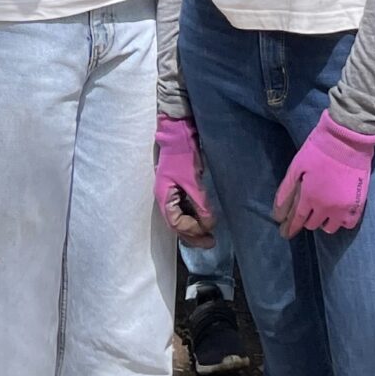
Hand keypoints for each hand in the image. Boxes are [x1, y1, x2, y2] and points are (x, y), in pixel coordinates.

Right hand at [154, 115, 215, 242]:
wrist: (178, 134)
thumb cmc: (182, 156)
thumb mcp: (192, 181)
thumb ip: (200, 204)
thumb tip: (209, 224)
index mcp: (164, 197)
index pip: (176, 222)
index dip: (191, 230)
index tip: (207, 231)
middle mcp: (166, 199)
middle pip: (177, 224)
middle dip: (193, 235)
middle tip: (210, 242)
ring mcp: (172, 194)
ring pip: (181, 218)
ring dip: (194, 228)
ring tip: (209, 235)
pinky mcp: (178, 189)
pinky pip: (185, 209)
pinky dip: (194, 217)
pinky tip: (204, 220)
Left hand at [274, 111, 374, 236]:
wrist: (347, 140)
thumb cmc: (319, 149)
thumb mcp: (297, 165)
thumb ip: (287, 189)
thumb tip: (277, 212)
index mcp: (309, 197)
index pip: (299, 219)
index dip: (292, 227)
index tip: (287, 233)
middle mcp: (326, 207)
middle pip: (314, 224)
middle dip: (308, 220)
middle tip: (307, 212)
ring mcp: (343, 208)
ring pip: (331, 227)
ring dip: (324, 222)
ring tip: (323, 212)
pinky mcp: (358, 204)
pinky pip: (348, 224)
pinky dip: (342, 222)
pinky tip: (338, 214)